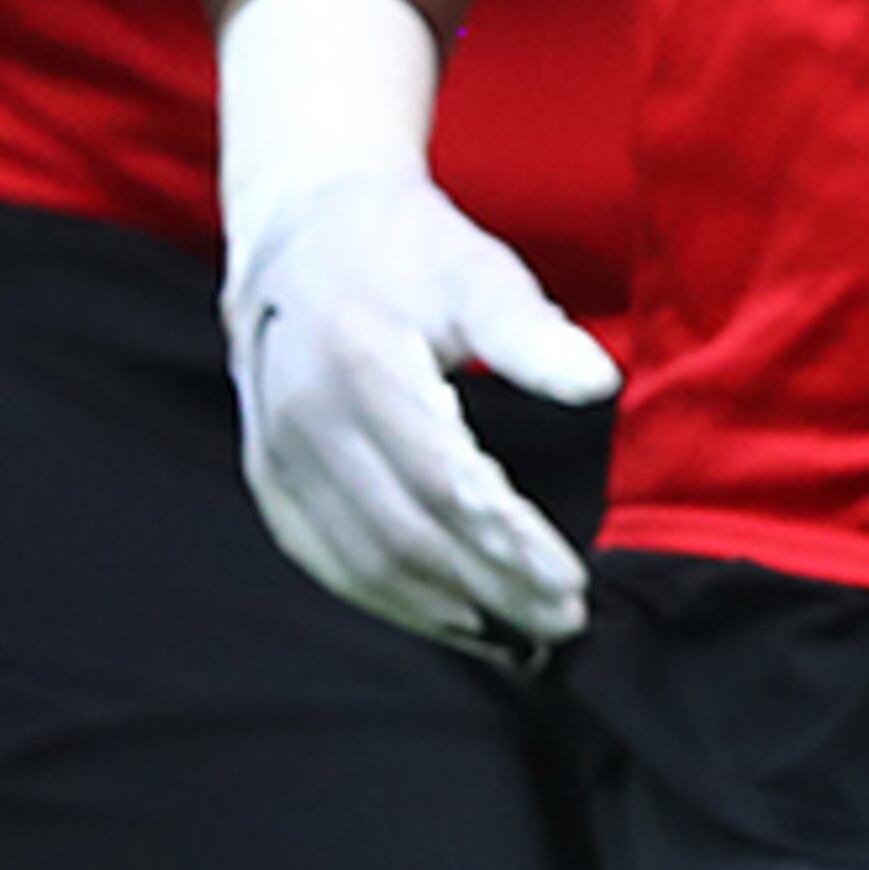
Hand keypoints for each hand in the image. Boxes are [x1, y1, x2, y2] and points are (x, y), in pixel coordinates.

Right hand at [222, 163, 619, 658]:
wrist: (303, 233)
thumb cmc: (409, 249)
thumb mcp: (478, 268)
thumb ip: (532, 333)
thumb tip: (599, 384)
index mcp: (360, 361)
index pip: (444, 481)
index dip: (507, 542)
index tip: (570, 581)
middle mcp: (307, 419)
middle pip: (406, 535)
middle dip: (488, 588)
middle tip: (563, 621)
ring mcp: (278, 455)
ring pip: (362, 562)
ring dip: (443, 610)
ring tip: (519, 636)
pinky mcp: (270, 479)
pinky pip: (327, 559)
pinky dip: (390, 601)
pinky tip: (451, 617)